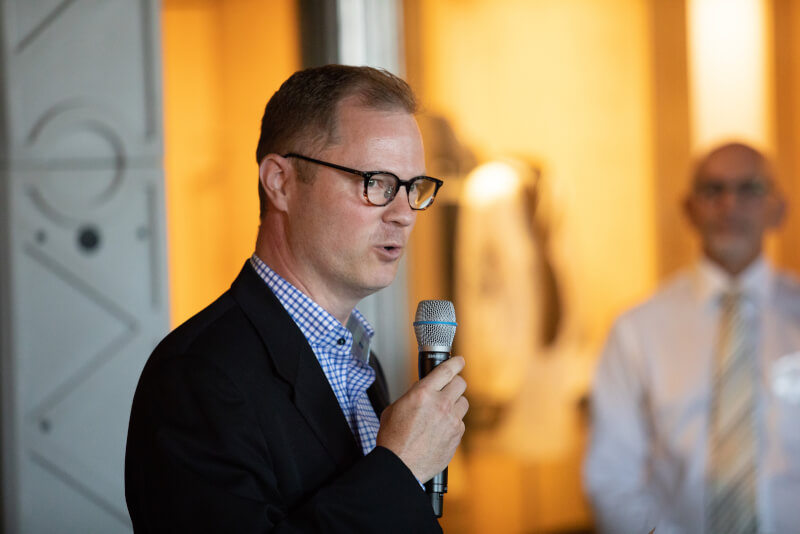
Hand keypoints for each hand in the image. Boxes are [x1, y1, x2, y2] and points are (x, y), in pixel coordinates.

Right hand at [376, 356, 467, 482]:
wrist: (400, 466)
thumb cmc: (394, 439)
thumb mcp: (395, 408)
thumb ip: (412, 394)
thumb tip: (422, 388)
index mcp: (423, 394)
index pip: (447, 370)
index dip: (456, 362)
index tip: (459, 361)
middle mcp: (440, 404)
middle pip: (461, 383)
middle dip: (455, 383)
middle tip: (449, 387)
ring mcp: (451, 420)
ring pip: (463, 402)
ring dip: (455, 403)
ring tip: (443, 411)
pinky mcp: (457, 435)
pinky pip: (461, 421)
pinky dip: (453, 422)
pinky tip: (441, 429)